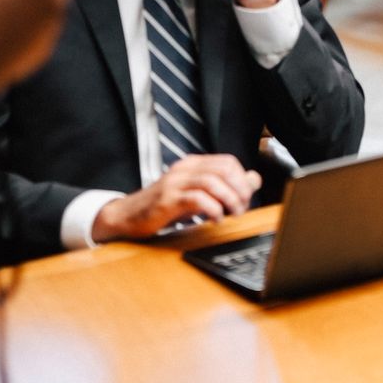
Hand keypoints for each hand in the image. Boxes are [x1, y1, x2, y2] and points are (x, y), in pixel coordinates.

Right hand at [92, 154, 262, 241]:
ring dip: (229, 200)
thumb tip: (254, 179)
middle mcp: (184, 169)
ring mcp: (174, 183)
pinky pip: (197, 199)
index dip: (242, 180)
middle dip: (239, 190)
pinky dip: (213, 209)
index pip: (228, 162)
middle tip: (241, 208)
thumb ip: (225, 186)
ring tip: (232, 214)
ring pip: (212, 182)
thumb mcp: (197, 193)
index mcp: (193, 164)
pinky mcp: (167, 200)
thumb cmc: (164, 206)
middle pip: (223, 169)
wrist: (127, 216)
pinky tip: (215, 219)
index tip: (245, 199)